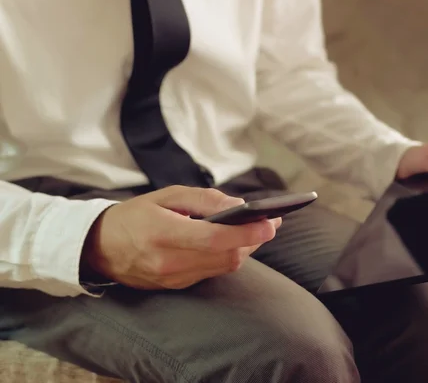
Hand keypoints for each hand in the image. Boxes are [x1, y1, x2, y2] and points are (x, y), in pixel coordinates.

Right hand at [81, 186, 281, 289]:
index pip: (215, 239)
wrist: (100, 247)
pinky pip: (212, 272)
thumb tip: (240, 206)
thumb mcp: (166, 196)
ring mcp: (173, 278)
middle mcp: (169, 262)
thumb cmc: (135, 215)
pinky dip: (229, 257)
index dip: (246, 233)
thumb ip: (204, 200)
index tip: (270, 223)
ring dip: (245, 248)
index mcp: (163, 234)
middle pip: (226, 256)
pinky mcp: (176, 286)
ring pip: (223, 267)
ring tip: (259, 230)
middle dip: (253, 240)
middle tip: (271, 222)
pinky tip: (236, 242)